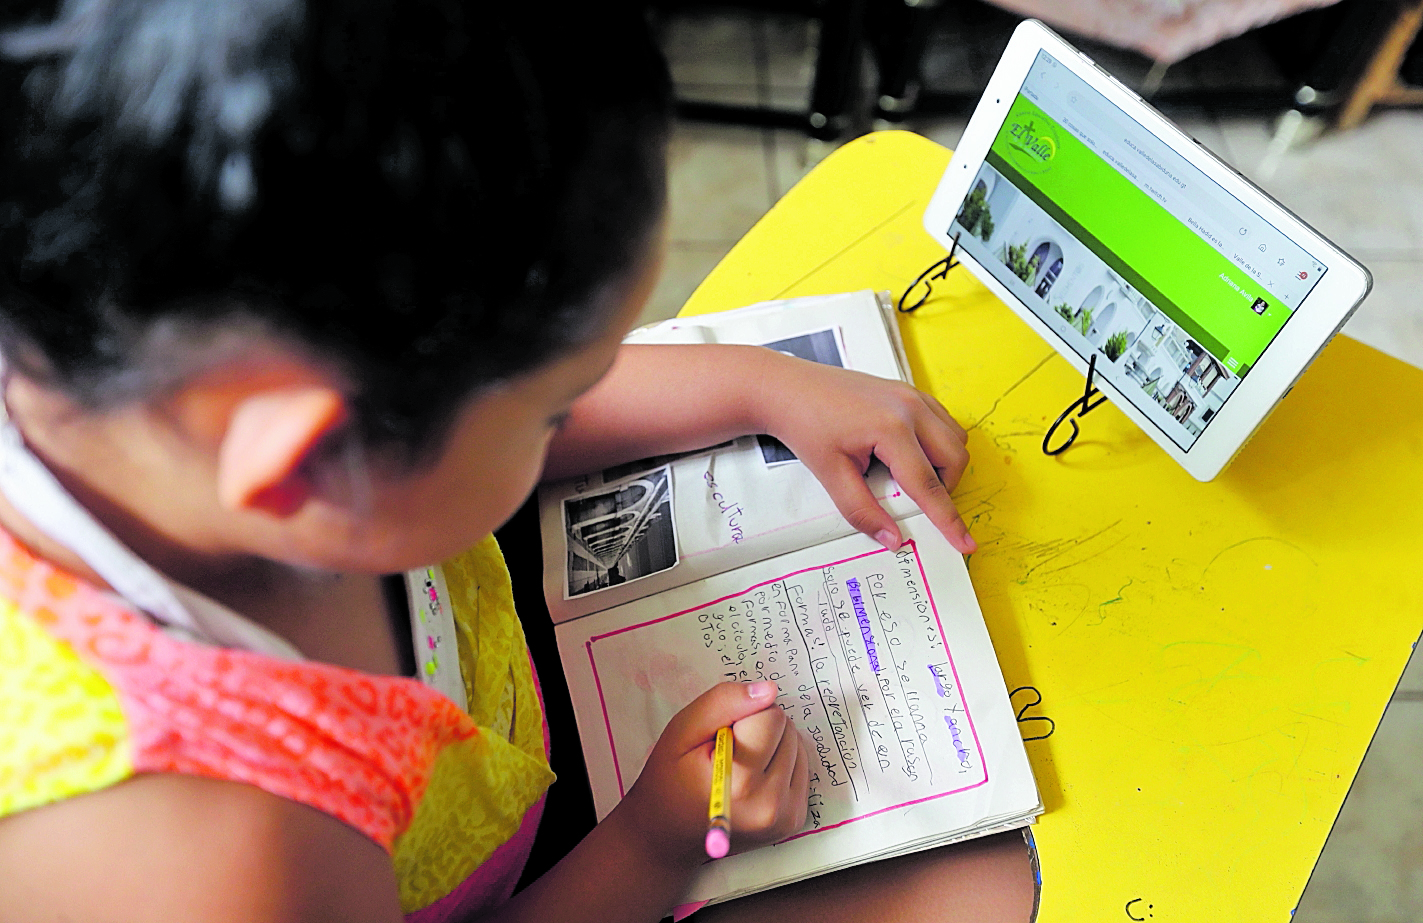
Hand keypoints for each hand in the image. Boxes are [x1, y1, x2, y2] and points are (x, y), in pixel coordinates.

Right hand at [616, 682, 809, 868]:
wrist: (668, 836)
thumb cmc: (670, 780)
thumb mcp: (682, 730)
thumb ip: (723, 702)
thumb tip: (768, 690)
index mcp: (741, 782)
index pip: (770, 715)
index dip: (742, 715)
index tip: (720, 735)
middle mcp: (770, 803)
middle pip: (787, 729)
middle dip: (758, 729)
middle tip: (727, 752)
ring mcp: (786, 815)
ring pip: (797, 745)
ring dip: (771, 745)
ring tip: (738, 765)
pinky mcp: (795, 820)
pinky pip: (801, 766)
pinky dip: (779, 763)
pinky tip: (753, 776)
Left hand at [757, 354, 975, 553]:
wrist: (789, 388)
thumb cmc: (806, 425)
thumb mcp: (831, 475)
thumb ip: (863, 511)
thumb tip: (893, 540)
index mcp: (891, 429)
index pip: (928, 486)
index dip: (948, 520)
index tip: (966, 544)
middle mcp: (910, 408)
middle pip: (954, 460)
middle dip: (944, 487)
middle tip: (910, 498)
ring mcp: (913, 395)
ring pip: (955, 439)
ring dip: (943, 465)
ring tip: (906, 474)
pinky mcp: (910, 390)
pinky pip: (944, 421)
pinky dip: (938, 443)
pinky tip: (908, 452)